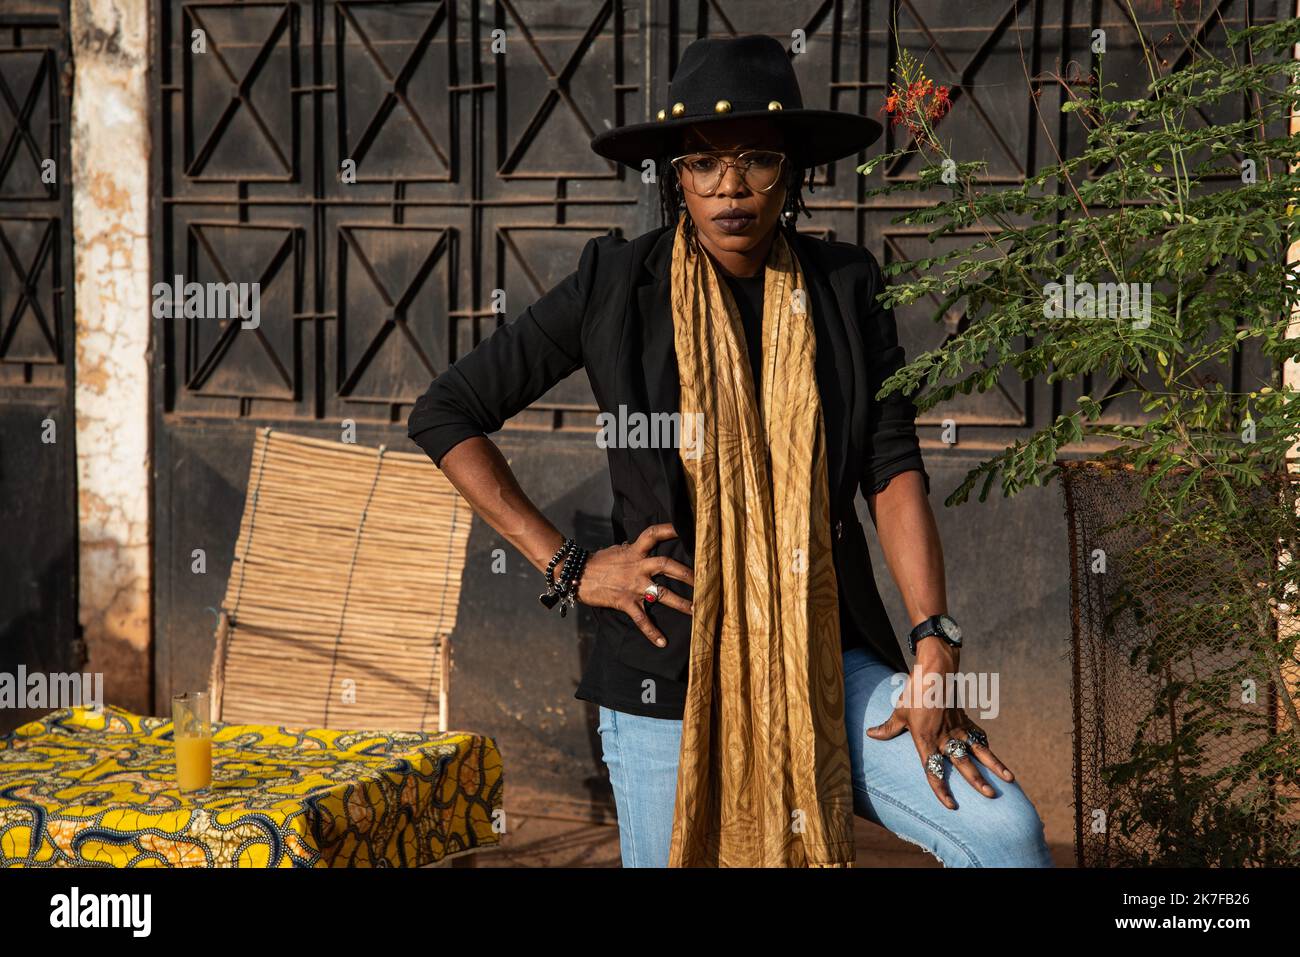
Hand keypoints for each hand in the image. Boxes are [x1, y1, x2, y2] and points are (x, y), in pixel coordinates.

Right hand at [573, 523, 693, 646]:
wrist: (576, 575)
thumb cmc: (597, 562)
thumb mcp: (616, 550)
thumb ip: (632, 549)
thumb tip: (641, 544)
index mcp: (634, 552)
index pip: (653, 535)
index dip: (669, 530)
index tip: (685, 529)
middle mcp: (637, 567)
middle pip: (666, 565)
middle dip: (686, 573)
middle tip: (703, 580)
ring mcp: (632, 585)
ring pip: (661, 594)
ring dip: (680, 603)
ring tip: (696, 611)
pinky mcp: (625, 602)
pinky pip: (641, 619)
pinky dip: (652, 632)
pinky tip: (662, 642)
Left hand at [865, 644, 1013, 809]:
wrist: (935, 671)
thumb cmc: (915, 692)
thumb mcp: (899, 711)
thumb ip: (888, 727)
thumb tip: (871, 734)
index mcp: (926, 739)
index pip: (932, 770)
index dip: (940, 789)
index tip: (950, 804)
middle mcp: (945, 738)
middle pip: (962, 763)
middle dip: (977, 781)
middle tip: (990, 795)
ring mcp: (958, 729)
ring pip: (979, 751)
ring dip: (994, 766)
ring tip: (1009, 780)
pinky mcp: (965, 720)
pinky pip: (978, 737)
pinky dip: (987, 748)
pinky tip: (997, 761)